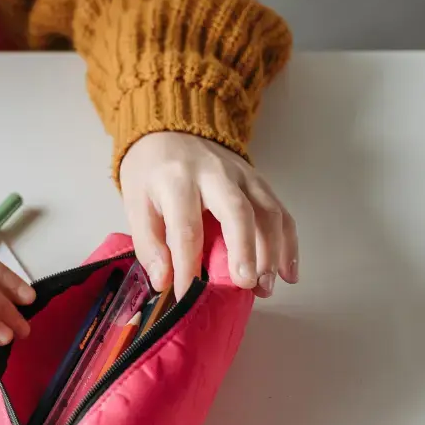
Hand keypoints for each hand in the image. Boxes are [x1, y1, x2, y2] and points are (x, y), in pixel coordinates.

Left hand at [119, 131, 297, 300]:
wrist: (171, 129)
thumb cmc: (152, 171)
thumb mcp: (135, 201)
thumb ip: (148, 242)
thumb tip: (163, 281)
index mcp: (176, 180)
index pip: (185, 226)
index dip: (187, 264)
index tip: (187, 295)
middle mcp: (213, 174)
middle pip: (236, 211)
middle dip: (245, 251)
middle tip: (246, 285)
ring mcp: (241, 175)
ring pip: (267, 212)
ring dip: (272, 252)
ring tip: (265, 287)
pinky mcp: (259, 181)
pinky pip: (280, 211)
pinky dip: (289, 243)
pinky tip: (288, 272)